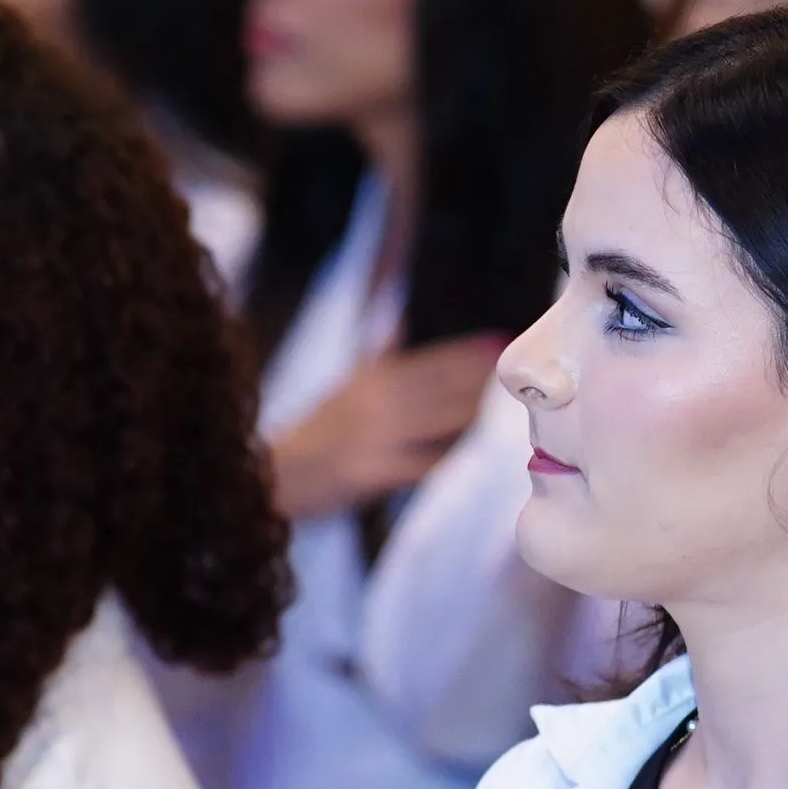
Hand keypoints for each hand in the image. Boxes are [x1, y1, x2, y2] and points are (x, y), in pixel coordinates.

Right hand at [269, 337, 505, 522]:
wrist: (275, 473)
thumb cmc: (317, 431)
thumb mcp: (344, 385)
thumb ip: (376, 353)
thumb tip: (399, 315)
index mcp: (369, 379)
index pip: (425, 361)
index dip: (462, 353)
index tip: (497, 341)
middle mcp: (372, 403)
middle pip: (436, 388)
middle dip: (475, 381)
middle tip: (512, 373)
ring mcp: (370, 437)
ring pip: (433, 424)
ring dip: (467, 417)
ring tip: (497, 411)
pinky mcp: (367, 472)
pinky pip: (415, 466)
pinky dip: (441, 460)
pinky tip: (463, 457)